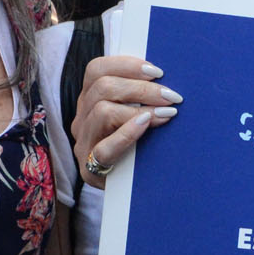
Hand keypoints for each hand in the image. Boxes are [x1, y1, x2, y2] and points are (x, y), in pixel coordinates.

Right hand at [71, 55, 178, 188]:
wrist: (126, 190)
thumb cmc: (137, 145)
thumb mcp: (134, 115)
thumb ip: (140, 97)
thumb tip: (166, 79)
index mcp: (89, 99)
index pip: (96, 69)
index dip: (126, 65)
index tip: (157, 71)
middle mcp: (82, 117)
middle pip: (102, 88)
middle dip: (142, 88)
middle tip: (171, 96)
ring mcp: (83, 142)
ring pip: (102, 111)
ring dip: (139, 108)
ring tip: (167, 113)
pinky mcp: (90, 168)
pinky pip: (104, 147)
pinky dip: (127, 132)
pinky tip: (147, 125)